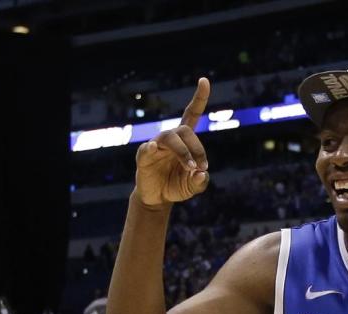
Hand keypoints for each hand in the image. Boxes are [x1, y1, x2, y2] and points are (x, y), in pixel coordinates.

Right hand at [134, 78, 210, 206]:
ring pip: (170, 137)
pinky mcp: (143, 157)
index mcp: (184, 140)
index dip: (199, 98)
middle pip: (185, 130)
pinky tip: (152, 148)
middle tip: (201, 167)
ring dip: (183, 151)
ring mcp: (155, 146)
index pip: (191, 114)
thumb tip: (202, 174)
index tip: (204, 80)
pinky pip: (146, 150)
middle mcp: (170, 139)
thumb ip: (201, 181)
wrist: (158, 198)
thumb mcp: (193, 186)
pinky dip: (149, 148)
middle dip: (197, 148)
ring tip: (190, 168)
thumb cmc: (177, 186)